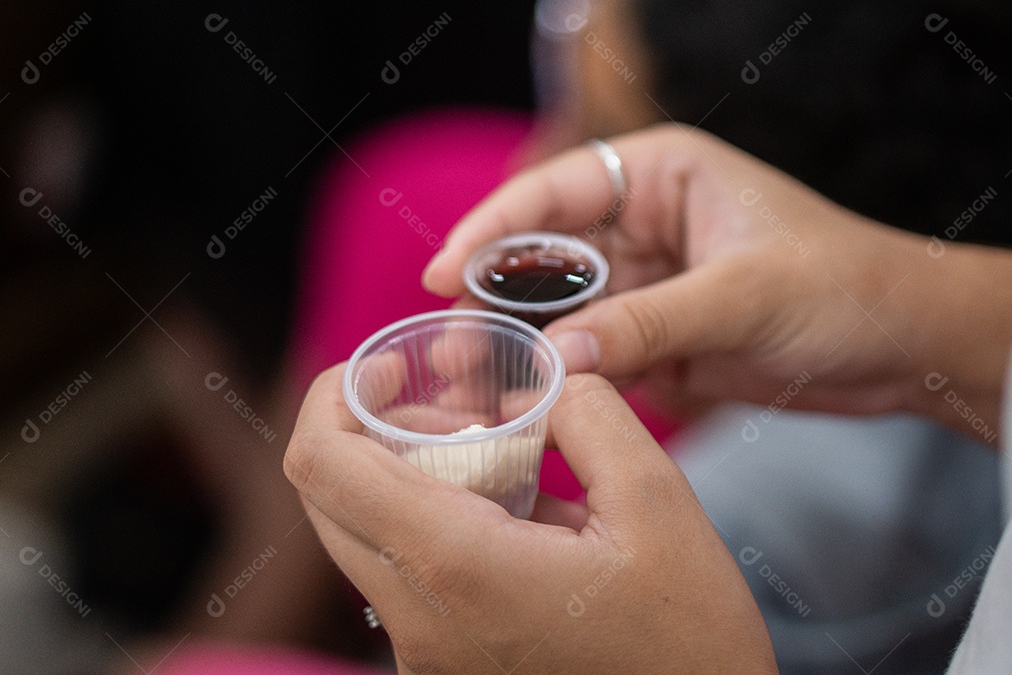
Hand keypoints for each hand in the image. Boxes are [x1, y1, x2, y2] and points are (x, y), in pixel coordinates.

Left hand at [284, 366, 777, 673]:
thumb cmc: (689, 641)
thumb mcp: (657, 503)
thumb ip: (589, 414)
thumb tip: (539, 380)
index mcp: (457, 567)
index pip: (322, 465)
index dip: (334, 394)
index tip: (394, 367)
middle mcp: (416, 621)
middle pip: (327, 498)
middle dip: (373, 430)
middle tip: (449, 407)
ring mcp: (421, 656)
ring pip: (361, 537)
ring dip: (403, 477)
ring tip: (494, 454)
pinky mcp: (439, 669)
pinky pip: (400, 578)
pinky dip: (429, 525)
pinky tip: (511, 515)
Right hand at [424, 124, 1011, 436]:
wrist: (905, 346)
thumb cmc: (842, 288)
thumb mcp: (743, 296)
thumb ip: (649, 322)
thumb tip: (557, 356)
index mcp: (660, 174)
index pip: (554, 191)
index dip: (490, 229)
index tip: (440, 271)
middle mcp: (642, 221)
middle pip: (544, 256)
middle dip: (497, 300)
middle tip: (452, 347)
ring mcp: (647, 282)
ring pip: (563, 310)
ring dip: (524, 344)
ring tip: (477, 383)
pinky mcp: (657, 335)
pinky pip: (595, 351)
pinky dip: (565, 376)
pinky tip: (529, 401)